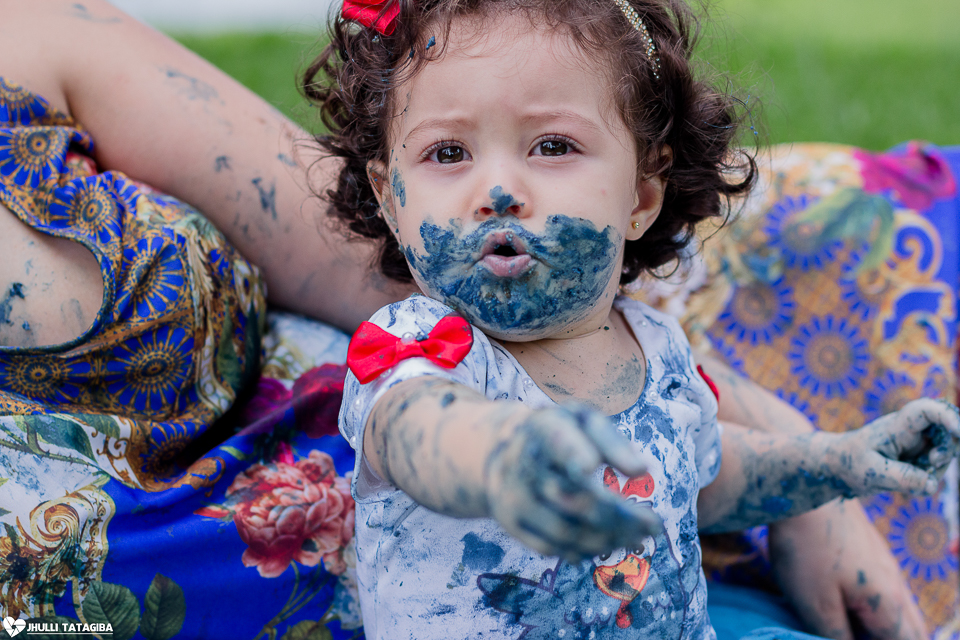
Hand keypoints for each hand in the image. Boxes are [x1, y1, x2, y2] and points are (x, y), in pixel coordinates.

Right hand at [485, 404, 660, 561]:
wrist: (499, 449)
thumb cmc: (557, 434)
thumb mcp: (582, 421)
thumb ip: (612, 441)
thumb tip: (642, 470)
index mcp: (544, 428)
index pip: (558, 443)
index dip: (572, 455)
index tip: (590, 467)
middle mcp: (522, 463)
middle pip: (575, 499)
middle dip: (621, 517)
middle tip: (654, 524)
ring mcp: (513, 496)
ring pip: (565, 531)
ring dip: (608, 539)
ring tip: (636, 537)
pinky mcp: (510, 523)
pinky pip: (550, 547)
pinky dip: (583, 550)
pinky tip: (606, 544)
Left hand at [769, 499, 927, 639]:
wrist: (806, 487)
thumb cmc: (807, 548)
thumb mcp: (815, 605)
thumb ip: (838, 638)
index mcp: (889, 606)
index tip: (854, 638)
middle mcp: (896, 587)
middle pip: (912, 632)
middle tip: (858, 635)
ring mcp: (886, 568)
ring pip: (902, 613)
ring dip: (887, 629)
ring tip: (858, 630)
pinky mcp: (871, 554)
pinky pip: (887, 594)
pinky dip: (879, 611)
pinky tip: (855, 609)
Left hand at [837, 399, 959, 495]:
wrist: (840, 468)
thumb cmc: (851, 463)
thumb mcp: (872, 472)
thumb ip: (902, 478)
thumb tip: (933, 485)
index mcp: (897, 427)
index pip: (925, 411)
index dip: (947, 416)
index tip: (959, 431)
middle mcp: (911, 432)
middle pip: (945, 433)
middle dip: (947, 450)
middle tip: (932, 462)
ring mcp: (917, 445)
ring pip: (944, 454)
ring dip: (935, 470)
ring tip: (905, 478)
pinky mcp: (918, 459)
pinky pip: (936, 469)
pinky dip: (928, 479)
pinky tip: (908, 484)